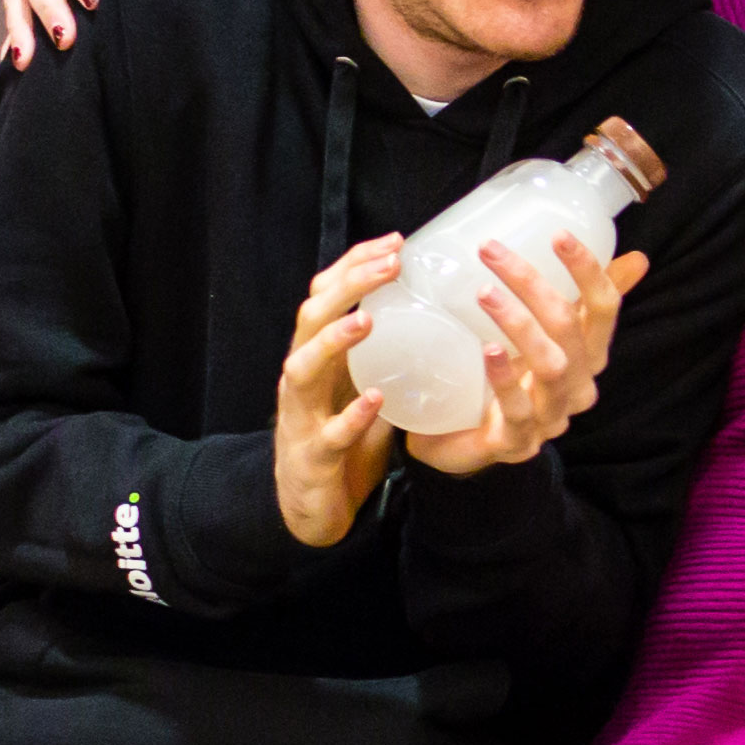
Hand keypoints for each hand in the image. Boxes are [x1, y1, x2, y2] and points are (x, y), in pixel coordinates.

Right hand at [273, 233, 400, 550]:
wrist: (309, 503)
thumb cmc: (340, 437)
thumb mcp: (362, 385)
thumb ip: (388, 357)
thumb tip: (442, 319)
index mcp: (316, 355)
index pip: (326, 295)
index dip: (355, 264)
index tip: (396, 240)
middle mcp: (301, 376)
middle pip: (311, 316)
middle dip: (348, 286)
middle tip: (391, 263)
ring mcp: (301, 414)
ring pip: (303, 367)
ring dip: (335, 341)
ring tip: (369, 320)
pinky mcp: (314, 454)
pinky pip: (330, 433)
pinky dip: (352, 415)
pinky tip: (376, 399)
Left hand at [401, 232, 642, 477]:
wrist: (464, 444)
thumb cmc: (508, 380)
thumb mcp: (544, 337)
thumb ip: (579, 300)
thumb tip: (638, 257)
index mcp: (589, 355)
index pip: (603, 308)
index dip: (588, 270)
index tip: (557, 234)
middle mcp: (578, 385)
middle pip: (569, 328)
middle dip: (532, 284)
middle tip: (490, 250)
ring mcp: (550, 415)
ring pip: (550, 365)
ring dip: (519, 324)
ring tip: (484, 292)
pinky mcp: (517, 440)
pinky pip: (517, 409)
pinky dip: (504, 377)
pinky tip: (488, 350)